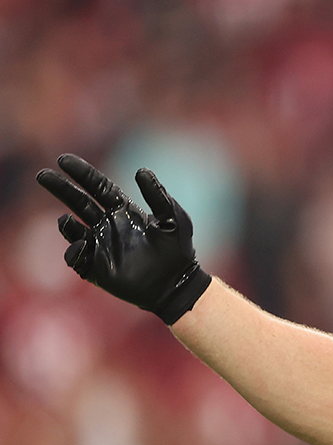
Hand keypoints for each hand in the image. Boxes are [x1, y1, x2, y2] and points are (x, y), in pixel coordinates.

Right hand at [36, 154, 210, 324]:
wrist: (178, 285)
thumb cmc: (179, 250)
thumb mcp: (173, 218)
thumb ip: (158, 195)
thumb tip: (140, 170)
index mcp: (123, 210)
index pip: (98, 186)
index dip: (81, 173)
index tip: (63, 160)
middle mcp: (108, 225)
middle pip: (78, 202)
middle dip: (61, 188)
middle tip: (42, 175)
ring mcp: (101, 246)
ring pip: (73, 230)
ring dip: (66, 224)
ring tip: (66, 220)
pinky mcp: (97, 268)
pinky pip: (77, 258)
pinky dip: (74, 251)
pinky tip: (83, 245)